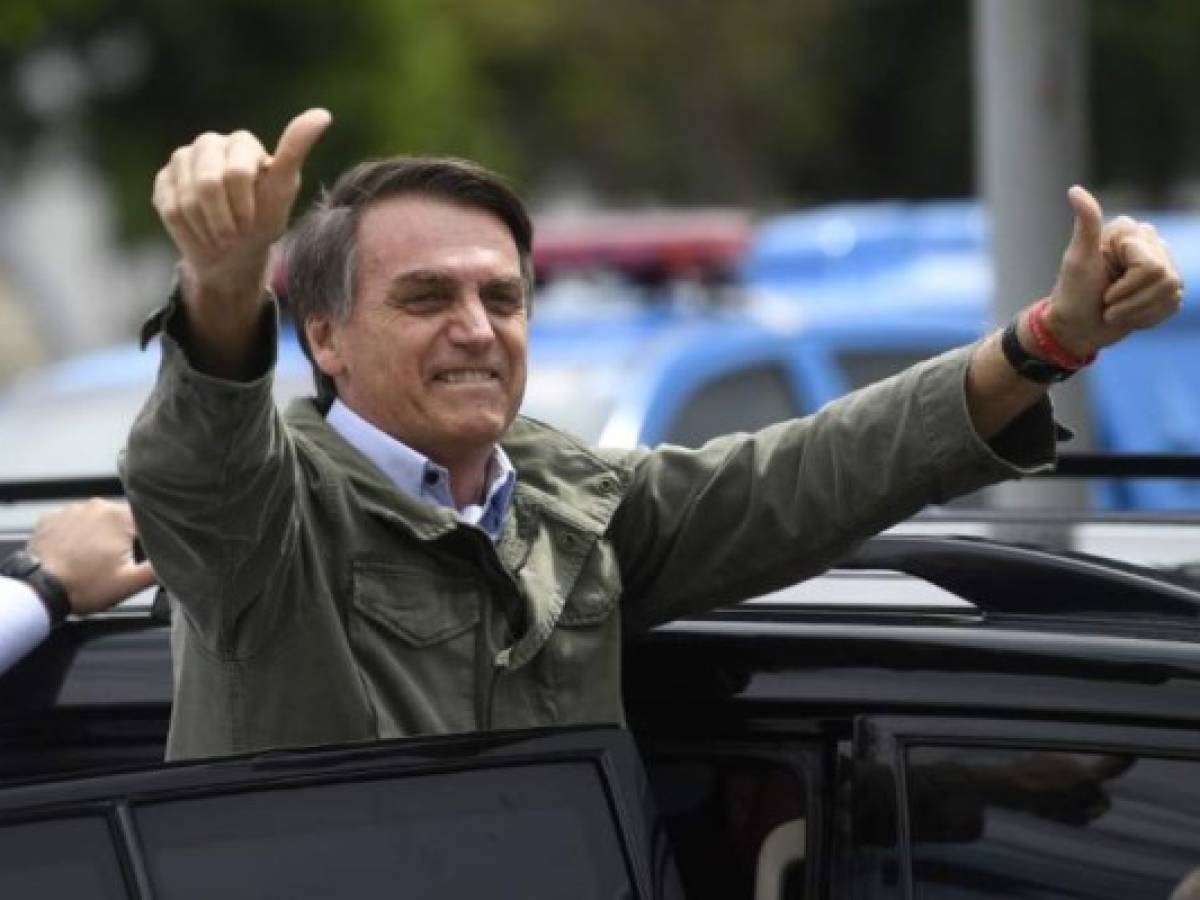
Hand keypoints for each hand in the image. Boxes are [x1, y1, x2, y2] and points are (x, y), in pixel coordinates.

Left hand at [29, 499, 155, 615]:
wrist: (38, 590)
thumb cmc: (84, 586)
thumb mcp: (130, 583)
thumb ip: (160, 567)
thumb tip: (181, 557)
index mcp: (120, 516)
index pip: (147, 523)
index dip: (147, 542)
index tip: (138, 559)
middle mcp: (96, 505)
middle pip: (122, 521)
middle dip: (122, 539)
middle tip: (113, 564)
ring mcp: (71, 509)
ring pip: (97, 521)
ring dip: (99, 536)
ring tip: (92, 561)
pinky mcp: (51, 517)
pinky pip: (73, 522)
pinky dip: (77, 535)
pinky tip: (75, 554)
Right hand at [152, 108, 331, 294]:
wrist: (235, 252)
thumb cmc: (263, 219)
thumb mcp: (283, 189)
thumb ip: (295, 150)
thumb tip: (323, 114)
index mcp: (241, 142)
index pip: (236, 173)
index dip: (244, 206)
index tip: (253, 220)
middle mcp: (209, 144)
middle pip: (207, 185)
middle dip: (224, 219)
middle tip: (235, 232)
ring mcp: (183, 160)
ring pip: (186, 199)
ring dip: (208, 226)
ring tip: (221, 232)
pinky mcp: (164, 180)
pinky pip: (171, 208)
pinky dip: (190, 228)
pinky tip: (201, 229)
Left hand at [1045, 185, 1182, 355]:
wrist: (1077, 327)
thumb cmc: (1073, 293)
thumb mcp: (1078, 259)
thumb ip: (1087, 224)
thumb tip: (1074, 190)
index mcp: (1130, 232)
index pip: (1149, 265)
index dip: (1125, 284)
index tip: (1102, 284)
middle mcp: (1150, 243)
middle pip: (1162, 277)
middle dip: (1129, 299)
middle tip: (1107, 301)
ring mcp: (1163, 266)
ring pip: (1169, 292)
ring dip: (1135, 310)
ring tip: (1114, 310)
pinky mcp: (1168, 288)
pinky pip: (1172, 304)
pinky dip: (1146, 317)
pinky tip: (1128, 315)